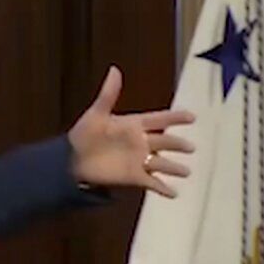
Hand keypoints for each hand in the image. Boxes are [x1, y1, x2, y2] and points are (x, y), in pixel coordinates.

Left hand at [67, 66, 194, 197]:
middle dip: (178, 144)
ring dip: (174, 168)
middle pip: (165, 141)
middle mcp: (140, 142)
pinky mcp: (133, 177)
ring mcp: (138, 160)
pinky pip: (152, 182)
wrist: (71, 161)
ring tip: (187, 172)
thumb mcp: (96, 113)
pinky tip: (174, 193)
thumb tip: (114, 69)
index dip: (175, 117)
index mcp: (133, 125)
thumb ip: (108, 94)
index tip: (192, 116)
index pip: (159, 119)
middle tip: (191, 147)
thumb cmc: (83, 135)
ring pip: (162, 163)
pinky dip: (163, 188)